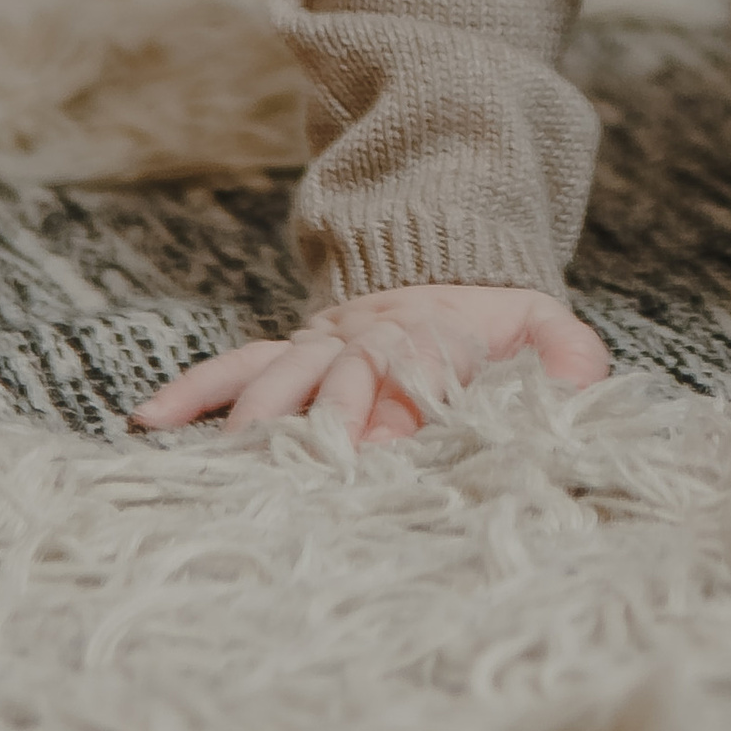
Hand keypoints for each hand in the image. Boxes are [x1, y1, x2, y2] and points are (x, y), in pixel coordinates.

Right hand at [129, 283, 609, 444]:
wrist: (445, 256)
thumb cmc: (494, 320)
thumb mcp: (545, 325)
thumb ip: (568, 355)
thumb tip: (582, 382)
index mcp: (427, 349)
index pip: (406, 384)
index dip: (392, 414)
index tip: (374, 456)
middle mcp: (364, 349)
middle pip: (333, 384)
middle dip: (313, 425)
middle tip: (285, 474)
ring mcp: (320, 350)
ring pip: (275, 378)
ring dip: (248, 418)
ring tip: (213, 460)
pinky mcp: (289, 352)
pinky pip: (233, 368)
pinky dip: (192, 392)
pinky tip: (147, 421)